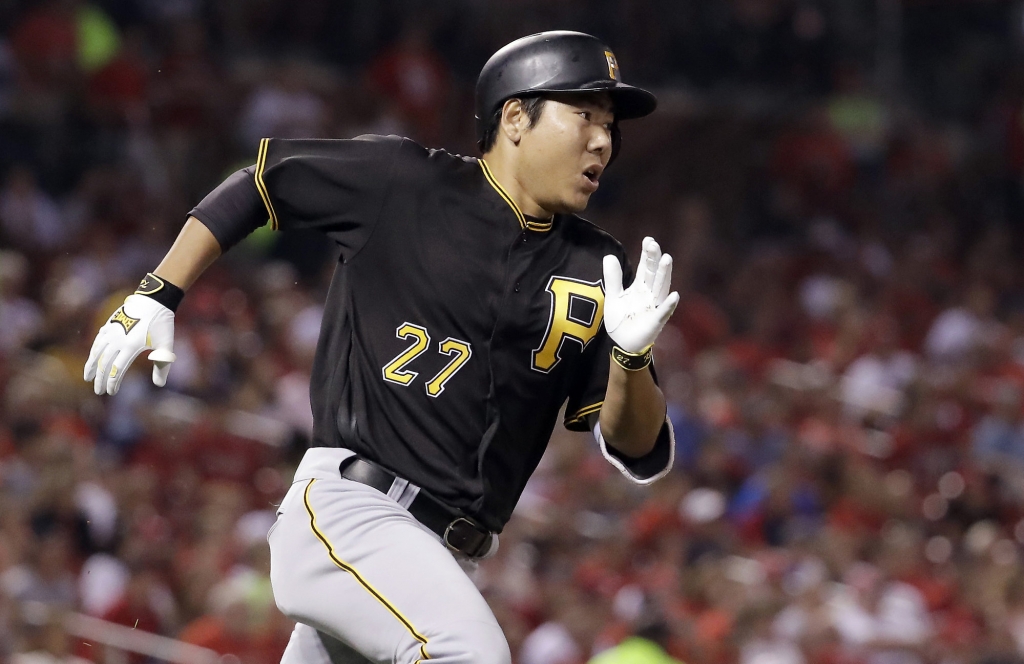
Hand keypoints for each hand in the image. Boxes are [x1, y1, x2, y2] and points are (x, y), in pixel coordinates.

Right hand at [84, 294, 175, 395]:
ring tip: (87, 377)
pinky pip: (98, 339)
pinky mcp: (110, 323)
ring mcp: (112, 331)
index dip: (112, 382)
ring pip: (97, 351)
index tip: (110, 392)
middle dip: (100, 379)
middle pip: (104, 363)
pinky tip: (92, 356)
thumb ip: (162, 365)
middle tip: (97, 391)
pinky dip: (94, 350)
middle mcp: (118, 340)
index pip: (117, 369)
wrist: (155, 300)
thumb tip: (159, 384)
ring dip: (91, 365)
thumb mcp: (166, 345)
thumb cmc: (162, 324)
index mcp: (131, 346)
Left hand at [602, 236, 679, 352]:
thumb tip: (609, 255)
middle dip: (654, 260)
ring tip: (667, 259)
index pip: (645, 267)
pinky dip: (669, 304)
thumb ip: (613, 278)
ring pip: (661, 288)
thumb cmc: (621, 320)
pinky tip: (675, 295)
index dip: (647, 254)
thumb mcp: (613, 296)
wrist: (622, 343)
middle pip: (653, 274)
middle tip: (654, 245)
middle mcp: (650, 294)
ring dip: (664, 275)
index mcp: (640, 287)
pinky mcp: (655, 322)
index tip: (648, 240)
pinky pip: (664, 312)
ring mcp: (654, 307)